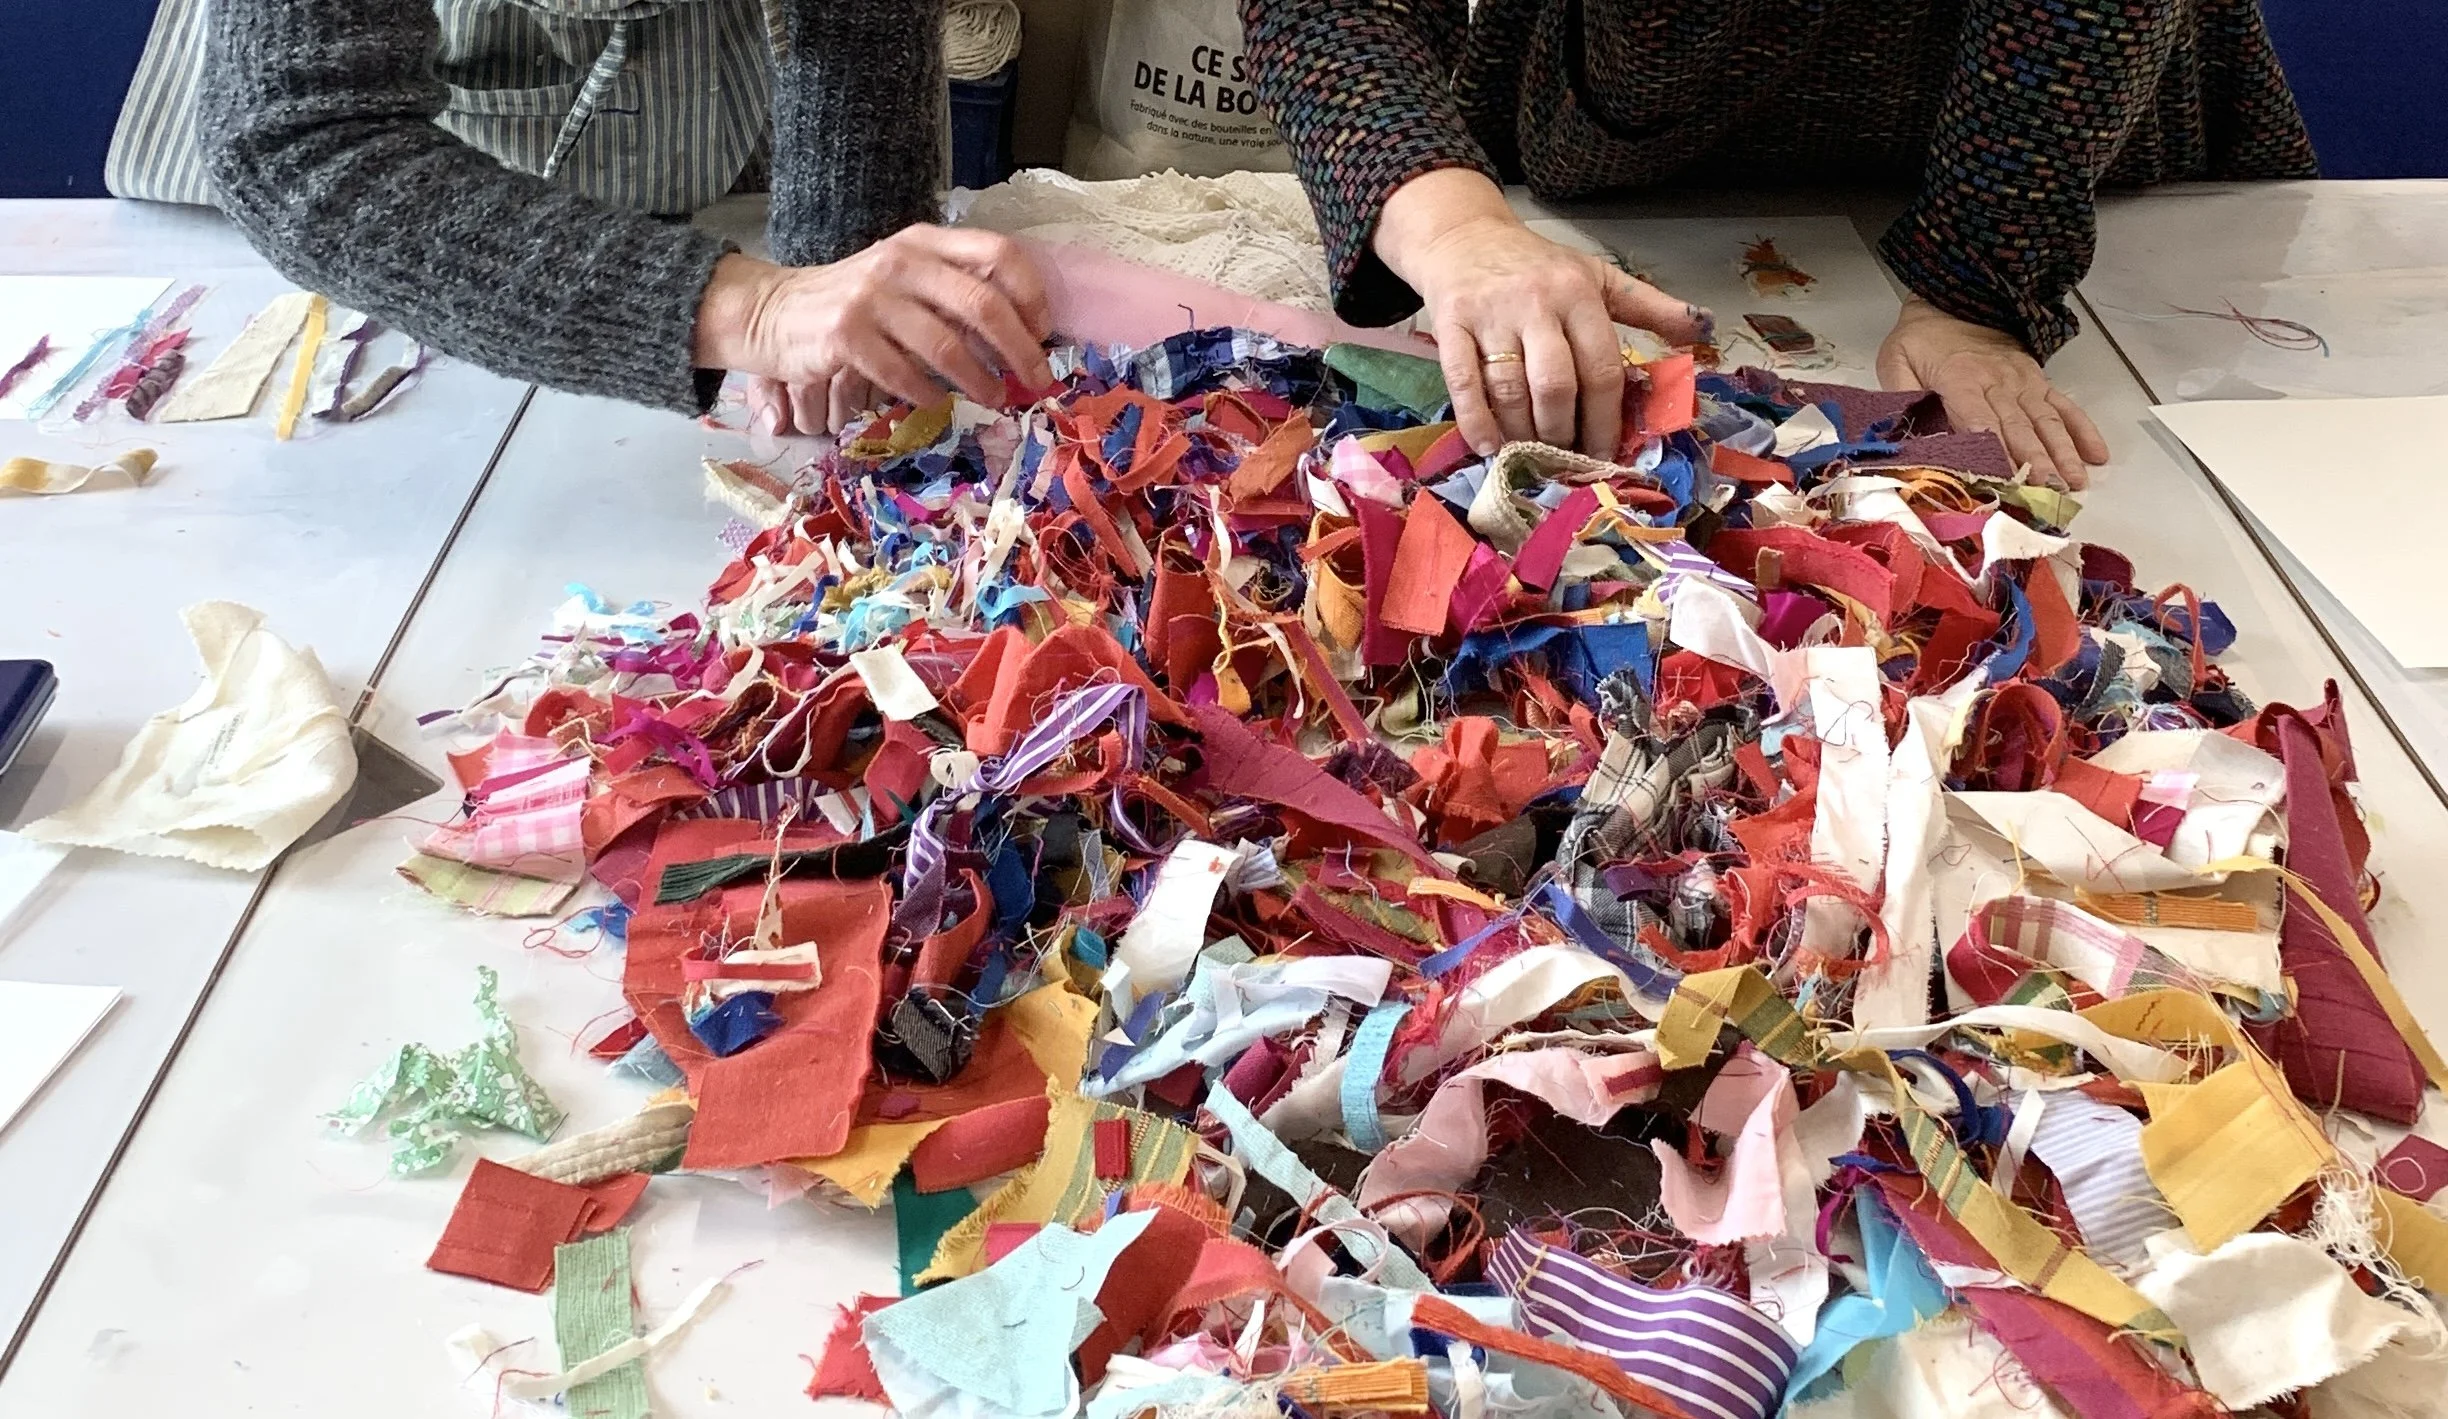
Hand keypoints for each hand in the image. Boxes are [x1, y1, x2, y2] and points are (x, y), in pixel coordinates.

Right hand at [694, 226, 1055, 436]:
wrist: (773, 312)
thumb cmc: (855, 301)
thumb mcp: (905, 279)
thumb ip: (953, 292)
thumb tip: (1020, 334)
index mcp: (924, 241)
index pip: (999, 254)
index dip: (1031, 295)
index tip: (1043, 332)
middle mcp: (901, 262)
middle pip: (983, 304)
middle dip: (1020, 350)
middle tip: (1038, 380)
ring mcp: (871, 298)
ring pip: (946, 345)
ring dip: (981, 380)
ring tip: (997, 399)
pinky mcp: (846, 337)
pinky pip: (904, 375)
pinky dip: (930, 395)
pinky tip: (939, 404)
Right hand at [1376, 169, 1710, 458]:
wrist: (1464, 236)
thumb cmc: (1538, 266)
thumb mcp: (1599, 276)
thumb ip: (1649, 307)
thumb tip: (1704, 331)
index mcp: (1579, 293)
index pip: (1601, 367)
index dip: (1605, 420)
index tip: (1605, 452)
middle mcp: (1537, 303)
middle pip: (1556, 384)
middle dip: (1563, 433)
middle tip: (1565, 458)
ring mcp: (1490, 315)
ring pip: (1510, 389)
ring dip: (1522, 434)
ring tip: (1531, 457)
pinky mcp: (1450, 324)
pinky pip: (1462, 381)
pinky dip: (1475, 421)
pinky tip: (1487, 446)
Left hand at [1875, 298, 2106, 489]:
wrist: (1953, 297)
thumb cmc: (1921, 337)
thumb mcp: (1896, 360)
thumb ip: (1901, 395)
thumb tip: (1906, 433)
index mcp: (1961, 381)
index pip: (1980, 423)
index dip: (1996, 453)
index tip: (2010, 481)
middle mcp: (1998, 383)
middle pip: (2020, 428)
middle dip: (2038, 462)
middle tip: (2051, 492)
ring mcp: (2023, 382)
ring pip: (2047, 421)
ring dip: (2063, 453)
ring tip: (2076, 484)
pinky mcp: (2037, 379)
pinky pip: (2064, 405)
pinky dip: (2083, 429)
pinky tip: (2097, 454)